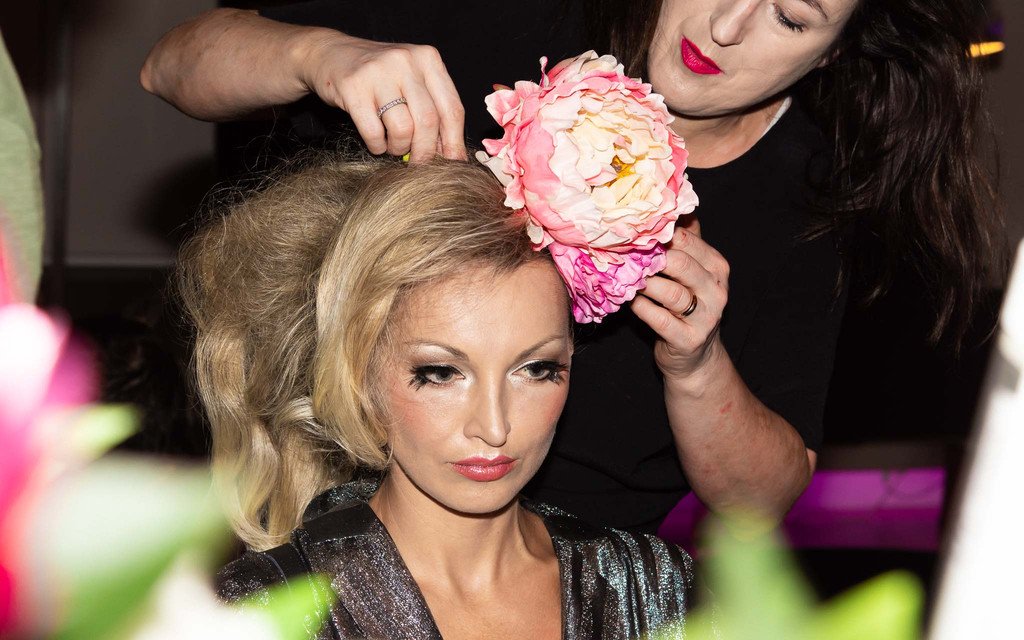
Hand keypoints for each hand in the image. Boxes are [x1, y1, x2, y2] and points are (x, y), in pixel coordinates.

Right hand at [299, 32, 465, 161]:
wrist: (330, 53)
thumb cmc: (380, 75)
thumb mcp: (412, 80)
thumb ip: (434, 108)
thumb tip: (453, 154)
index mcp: (428, 59)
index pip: (452, 108)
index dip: (454, 141)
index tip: (453, 162)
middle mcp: (406, 62)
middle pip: (429, 121)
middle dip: (426, 152)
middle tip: (420, 163)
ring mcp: (378, 73)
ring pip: (403, 129)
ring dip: (400, 148)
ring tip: (394, 146)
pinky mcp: (353, 87)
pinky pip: (374, 132)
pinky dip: (378, 146)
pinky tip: (377, 143)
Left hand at [631, 217, 730, 379]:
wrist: (695, 356)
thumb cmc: (686, 306)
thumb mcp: (691, 273)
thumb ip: (684, 241)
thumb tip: (667, 204)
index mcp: (716, 266)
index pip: (687, 240)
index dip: (656, 234)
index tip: (629, 230)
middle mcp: (717, 289)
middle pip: (680, 263)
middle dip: (649, 257)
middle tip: (621, 251)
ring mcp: (707, 316)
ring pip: (670, 292)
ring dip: (643, 283)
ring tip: (622, 277)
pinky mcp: (689, 339)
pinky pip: (660, 319)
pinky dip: (641, 308)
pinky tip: (628, 301)